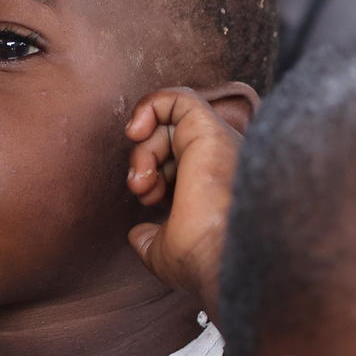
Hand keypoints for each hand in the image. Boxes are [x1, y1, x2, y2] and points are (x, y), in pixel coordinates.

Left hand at [125, 84, 253, 317]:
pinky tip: (135, 130)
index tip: (147, 200)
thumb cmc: (202, 258)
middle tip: (141, 189)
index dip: (154, 176)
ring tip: (142, 179)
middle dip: (145, 162)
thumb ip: (151, 240)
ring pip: (171, 122)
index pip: (178, 164)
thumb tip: (137, 234)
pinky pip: (178, 98)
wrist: (220, 253)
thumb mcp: (165, 253)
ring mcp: (216, 143)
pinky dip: (149, 105)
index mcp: (213, 187)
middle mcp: (220, 162)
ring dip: (144, 149)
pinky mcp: (207, 127)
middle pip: (171, 142)